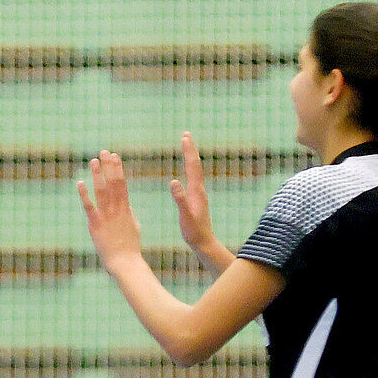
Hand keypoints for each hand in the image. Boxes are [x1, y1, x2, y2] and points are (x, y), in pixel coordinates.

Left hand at [77, 151, 143, 265]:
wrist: (125, 262)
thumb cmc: (130, 246)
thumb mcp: (134, 225)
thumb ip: (129, 212)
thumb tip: (127, 203)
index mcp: (126, 208)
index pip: (122, 183)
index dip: (117, 169)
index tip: (115, 156)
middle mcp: (116, 209)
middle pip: (113, 183)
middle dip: (108, 166)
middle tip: (104, 151)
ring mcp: (106, 216)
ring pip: (101, 191)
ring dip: (97, 175)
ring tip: (93, 161)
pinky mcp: (96, 225)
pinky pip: (89, 207)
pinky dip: (84, 194)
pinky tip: (80, 183)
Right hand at [170, 132, 216, 252]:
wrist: (205, 243)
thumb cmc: (194, 232)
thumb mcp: (185, 216)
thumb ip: (180, 199)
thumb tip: (173, 181)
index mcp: (196, 191)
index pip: (192, 166)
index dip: (189, 151)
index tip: (185, 136)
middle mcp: (199, 190)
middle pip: (195, 165)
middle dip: (190, 149)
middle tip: (186, 134)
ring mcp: (199, 194)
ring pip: (195, 171)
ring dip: (191, 157)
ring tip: (187, 147)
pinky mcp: (197, 199)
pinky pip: (193, 179)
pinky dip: (190, 169)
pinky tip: (188, 171)